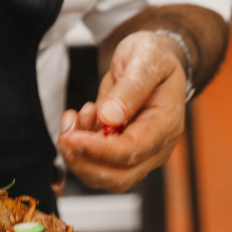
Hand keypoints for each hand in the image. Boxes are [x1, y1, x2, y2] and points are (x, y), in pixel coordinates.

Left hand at [56, 30, 186, 191]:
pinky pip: (97, 161)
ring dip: (79, 155)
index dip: (99, 150)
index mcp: (166, 123)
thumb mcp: (144, 59)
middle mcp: (156, 145)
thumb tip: (110, 118)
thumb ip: (130, 88)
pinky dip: (80, 147)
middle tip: (64, 136)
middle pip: (119, 176)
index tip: (72, 138)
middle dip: (84, 162)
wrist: (152, 58)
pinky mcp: (122, 150)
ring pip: (105, 175)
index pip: (132, 151)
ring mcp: (140, 152)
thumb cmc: (153, 55)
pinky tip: (77, 119)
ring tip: (73, 119)